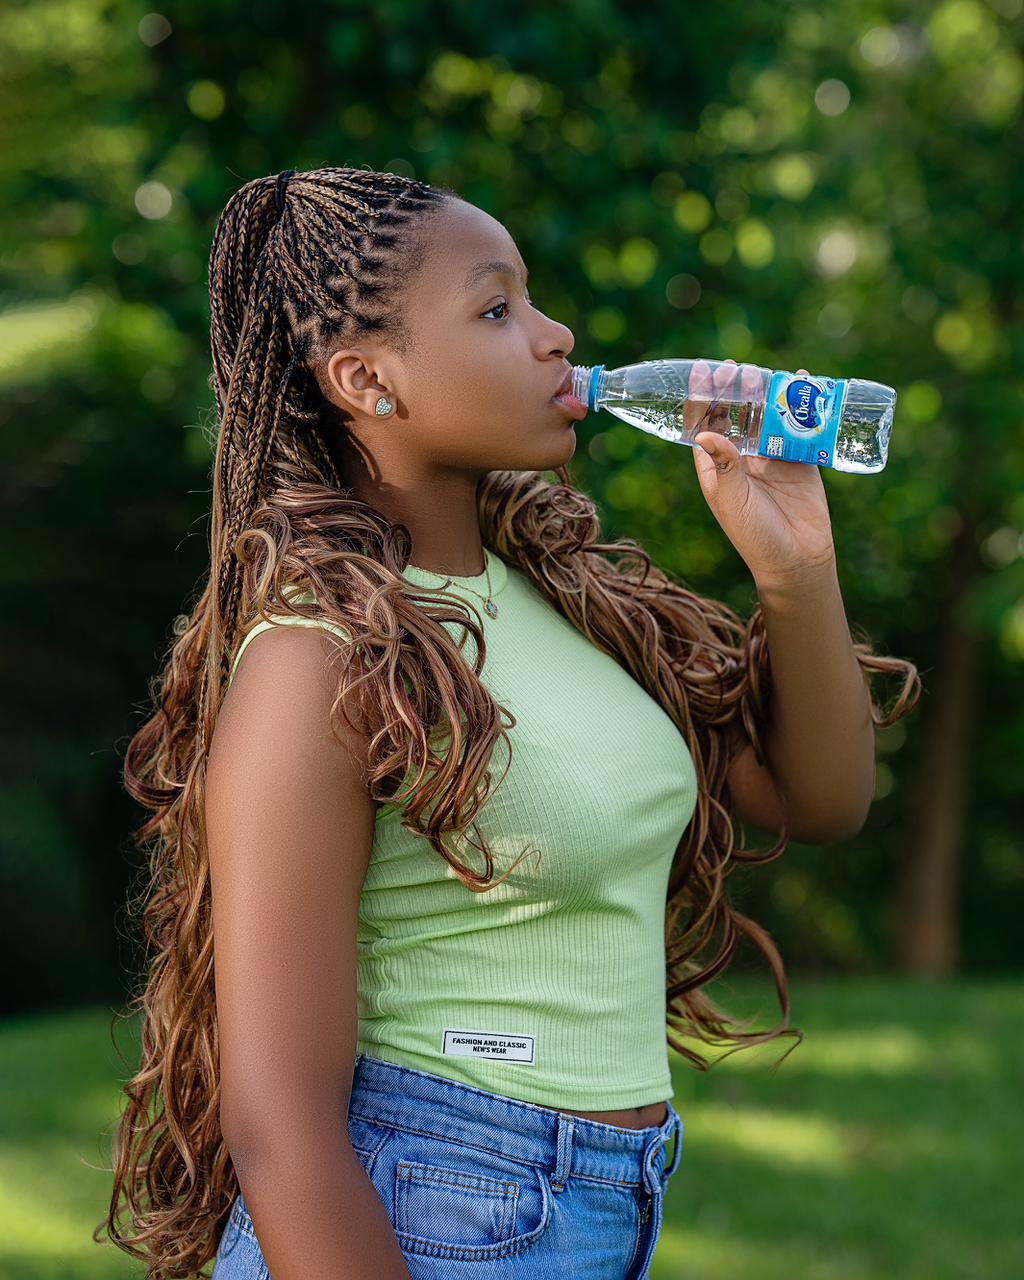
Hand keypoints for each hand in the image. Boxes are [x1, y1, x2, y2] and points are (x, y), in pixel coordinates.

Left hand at [688, 358, 836, 584]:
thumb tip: (705, 433)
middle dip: (734, 390)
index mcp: (716, 468)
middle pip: (735, 415)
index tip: (702, 371)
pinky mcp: (799, 460)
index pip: (703, 426)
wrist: (797, 559)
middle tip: (735, 367)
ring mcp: (770, 458)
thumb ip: (724, 466)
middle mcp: (741, 459)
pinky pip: (798, 428)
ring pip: (765, 417)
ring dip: (763, 394)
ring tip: (761, 373)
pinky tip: (801, 384)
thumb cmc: (755, 536)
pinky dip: (799, 406)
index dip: (702, 399)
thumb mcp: (732, 501)